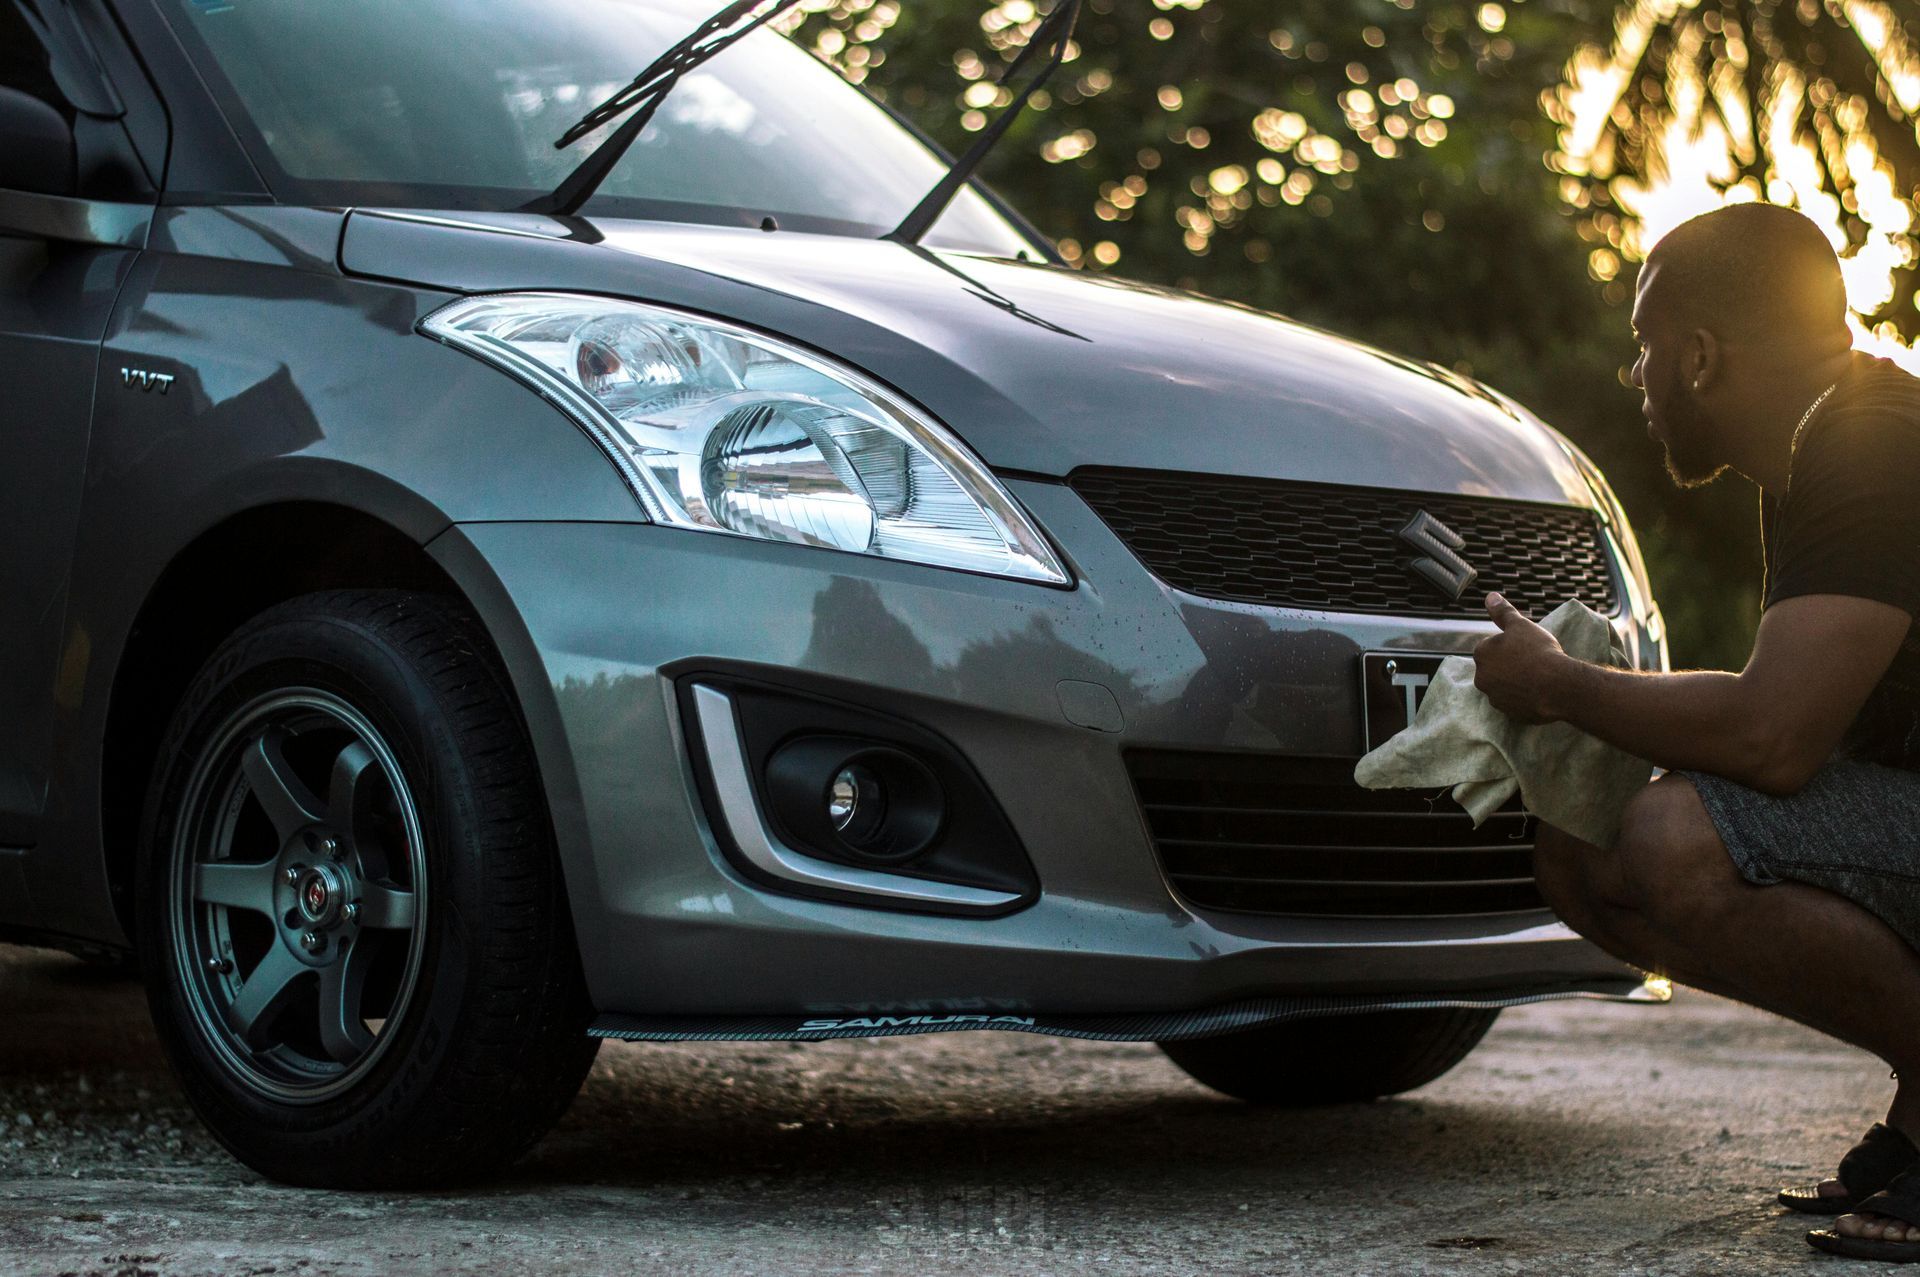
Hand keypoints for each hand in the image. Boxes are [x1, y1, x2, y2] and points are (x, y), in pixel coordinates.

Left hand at [1473, 592, 1569, 723]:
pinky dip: (1524, 698)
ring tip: (1538, 677)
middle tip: (1533, 662)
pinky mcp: (1509, 714)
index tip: (1525, 647)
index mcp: (1481, 654)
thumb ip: (1503, 612)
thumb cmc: (1539, 651)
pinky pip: (1515, 703)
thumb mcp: (1521, 625)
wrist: (1558, 685)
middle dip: (1509, 665)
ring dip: (1516, 682)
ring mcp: (1494, 698)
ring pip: (1504, 686)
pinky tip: (1539, 692)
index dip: (1509, 646)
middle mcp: (1481, 678)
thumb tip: (1490, 596)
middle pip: (1495, 668)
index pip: (1491, 647)